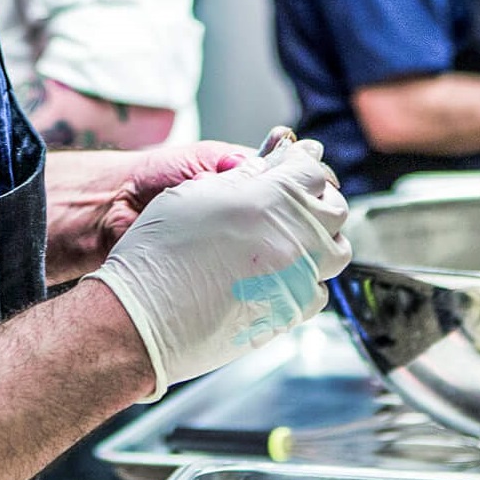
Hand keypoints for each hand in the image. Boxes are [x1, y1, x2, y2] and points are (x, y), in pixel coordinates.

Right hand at [83, 140, 349, 400]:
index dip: (306, 163)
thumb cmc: (158, 254)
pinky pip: (319, 291)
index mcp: (271, 200)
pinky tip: (283, 275)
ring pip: (335, 252)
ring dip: (321, 239)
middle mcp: (293, 238)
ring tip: (293, 237)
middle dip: (319, 199)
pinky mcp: (289, 314)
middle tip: (297, 198)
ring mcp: (296, 279)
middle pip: (334, 210)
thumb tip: (269, 164)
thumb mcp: (194, 194)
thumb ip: (241, 177)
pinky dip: (309, 279)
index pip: (313, 171)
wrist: (144, 317)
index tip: (299, 162)